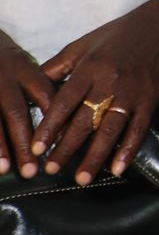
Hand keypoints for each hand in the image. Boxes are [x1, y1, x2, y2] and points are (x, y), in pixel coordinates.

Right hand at [0, 32, 55, 177]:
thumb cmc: (11, 64)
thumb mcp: (31, 68)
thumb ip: (49, 89)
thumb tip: (76, 117)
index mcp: (26, 72)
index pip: (46, 96)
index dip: (54, 120)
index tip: (62, 143)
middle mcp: (5, 82)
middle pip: (16, 113)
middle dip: (24, 142)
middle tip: (33, 170)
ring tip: (5, 169)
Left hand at [34, 7, 158, 183]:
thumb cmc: (118, 36)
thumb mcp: (83, 44)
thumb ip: (57, 66)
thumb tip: (33, 88)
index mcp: (90, 68)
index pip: (65, 101)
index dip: (50, 126)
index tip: (37, 148)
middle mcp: (110, 82)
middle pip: (85, 120)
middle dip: (67, 147)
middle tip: (51, 169)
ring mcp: (132, 93)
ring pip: (111, 129)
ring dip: (95, 156)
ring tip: (81, 178)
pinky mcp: (150, 100)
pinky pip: (138, 128)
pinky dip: (128, 150)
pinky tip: (117, 168)